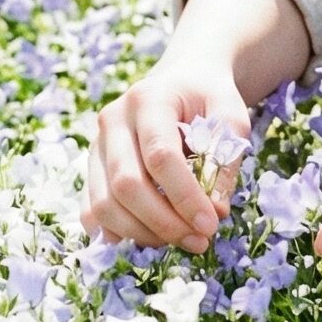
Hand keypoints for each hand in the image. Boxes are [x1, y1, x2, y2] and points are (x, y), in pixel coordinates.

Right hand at [84, 59, 250, 254]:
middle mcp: (113, 120)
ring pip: (104, 204)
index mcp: (148, 99)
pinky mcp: (91, 167)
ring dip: (143, 234)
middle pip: (126, 184)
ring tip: (181, 239)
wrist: (182, 81)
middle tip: (199, 240)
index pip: (160, 156)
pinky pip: (91, 211)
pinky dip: (117, 233)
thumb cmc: (208, 99)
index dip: (184, 196)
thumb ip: (225, 159)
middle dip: (164, 222)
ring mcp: (96, 144)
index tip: (211, 224)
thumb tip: (215, 211)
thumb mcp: (230, 117)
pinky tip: (150, 237)